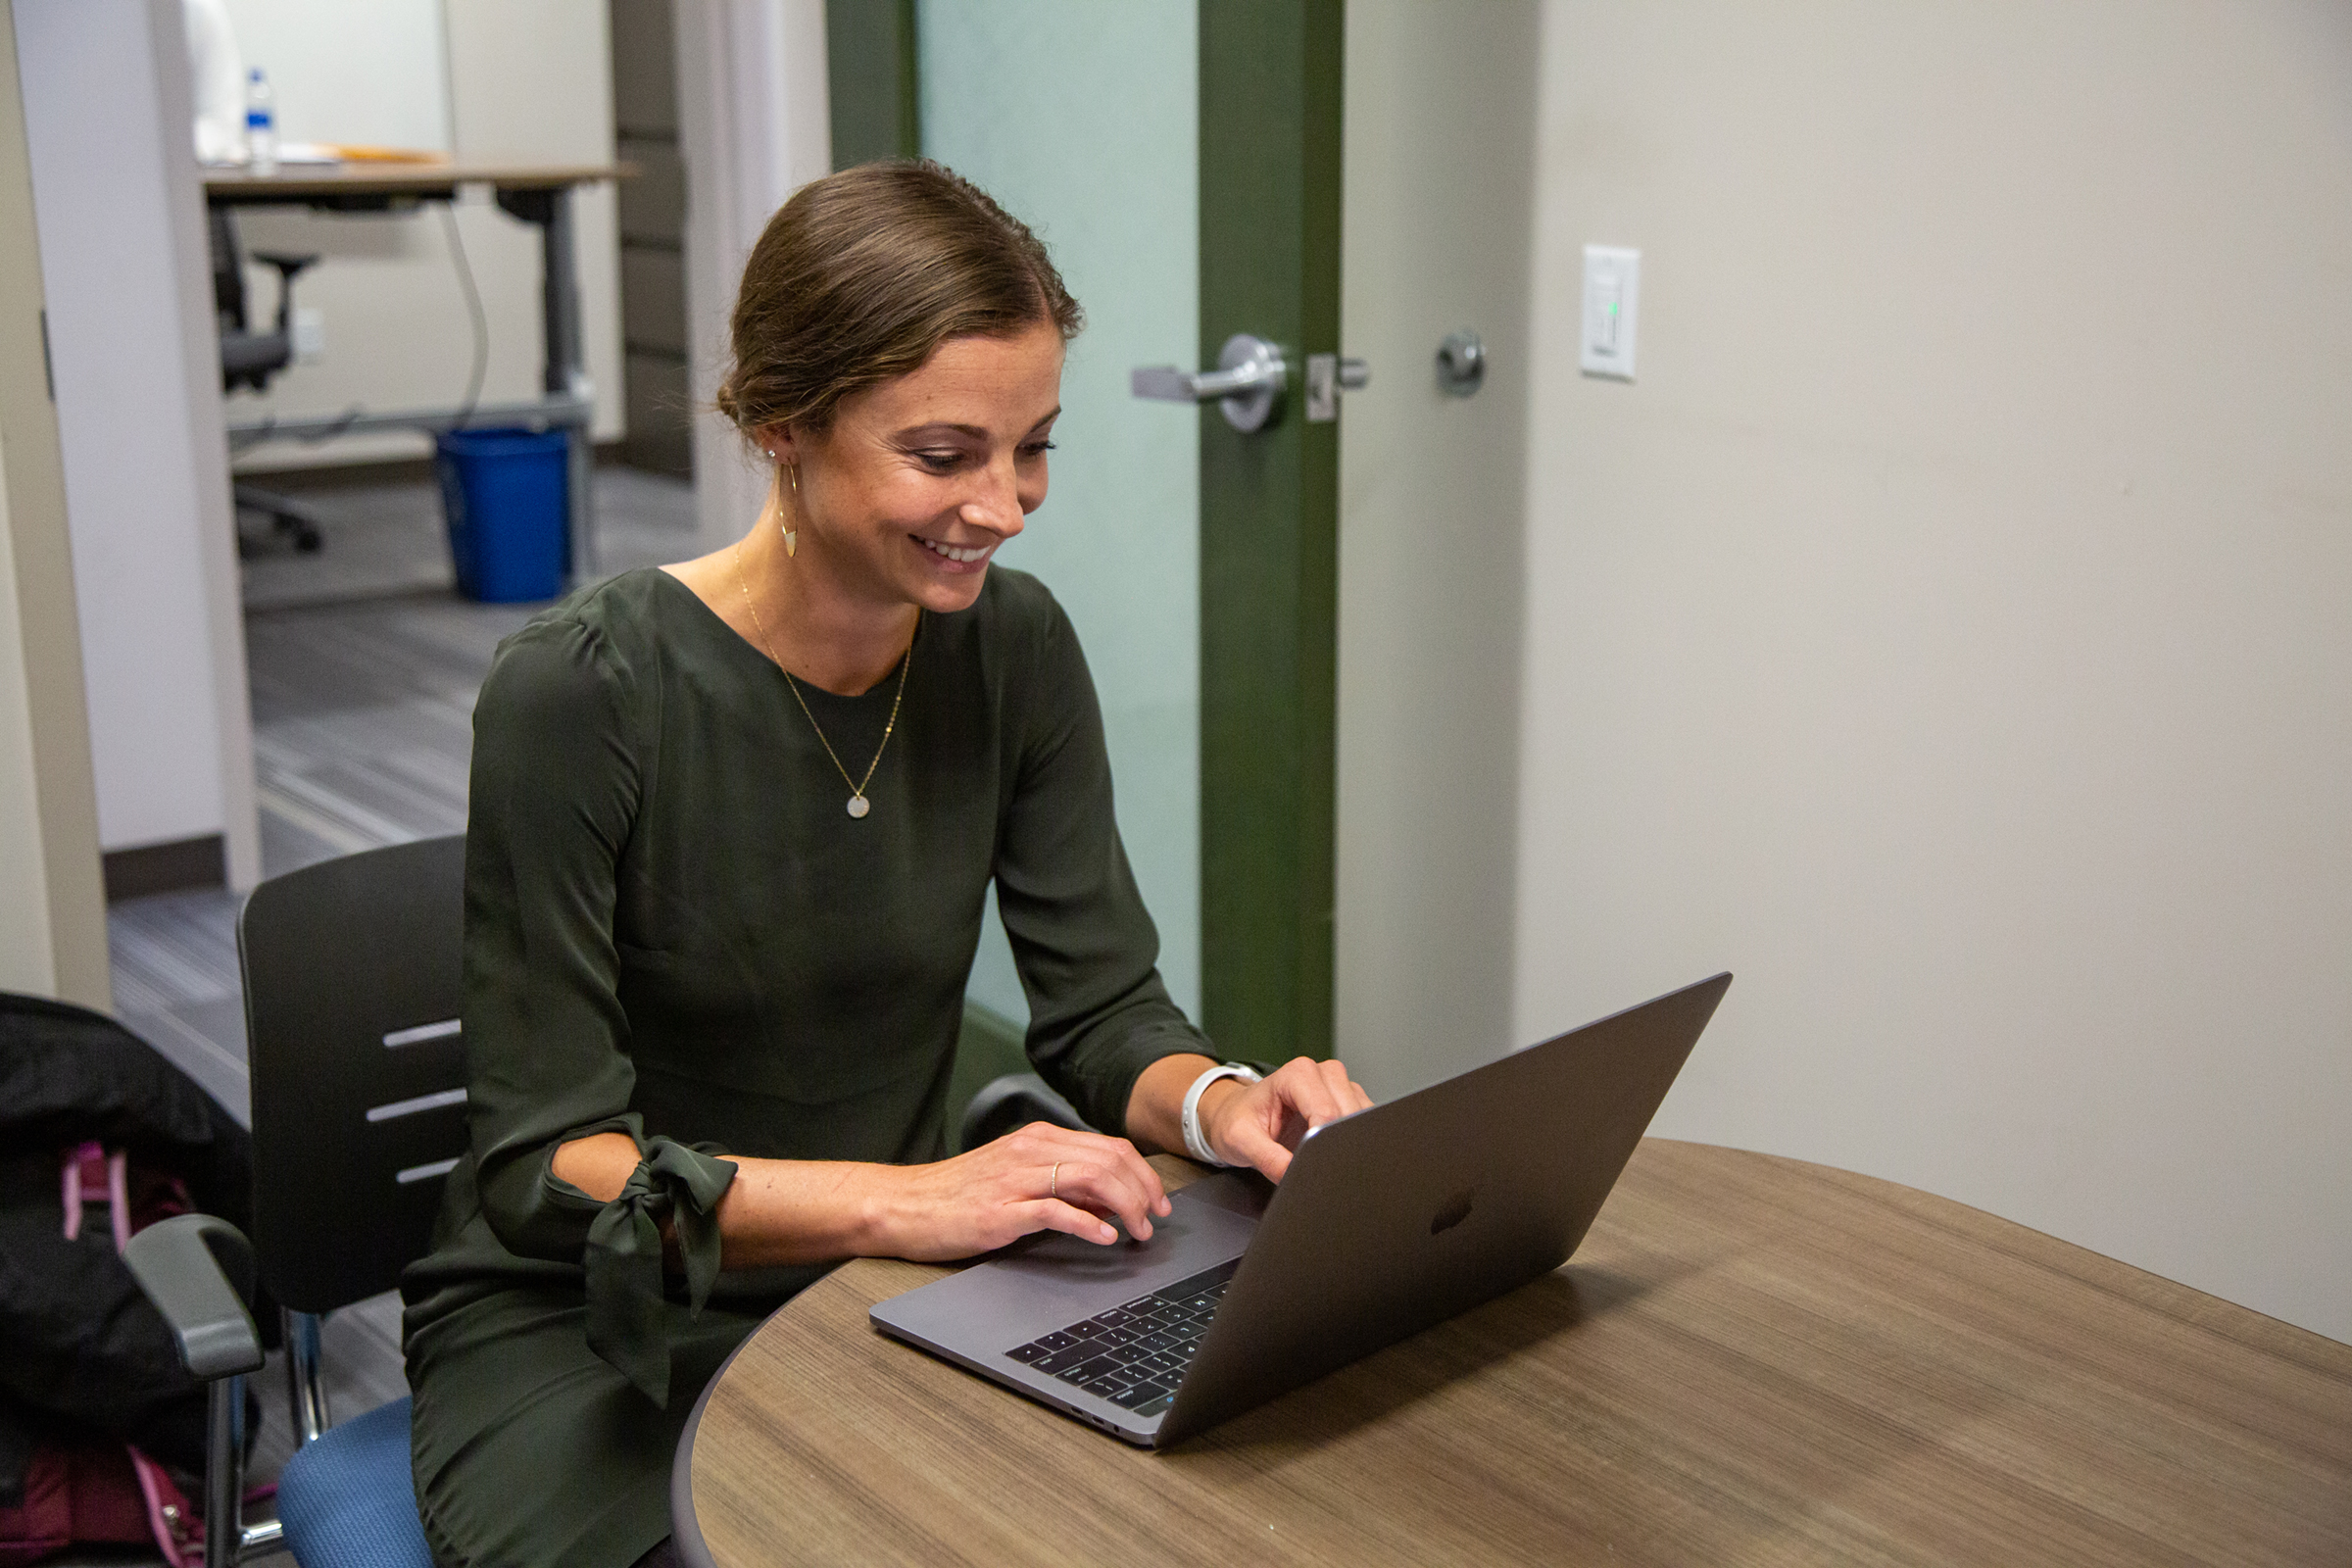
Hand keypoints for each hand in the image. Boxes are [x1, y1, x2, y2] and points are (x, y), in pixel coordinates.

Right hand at [869, 1121, 1171, 1261]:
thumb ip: (1062, 1183)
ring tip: (1138, 1231)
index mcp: (1038, 1139)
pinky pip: (1055, 1210)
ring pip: (1091, 1178)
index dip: (1143, 1174)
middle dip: (1144, 1191)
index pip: (1110, 1146)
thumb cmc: (957, 1195)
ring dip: (1125, 1206)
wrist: (903, 1205)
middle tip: (1156, 1220)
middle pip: (1109, 1159)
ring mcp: (1016, 1179)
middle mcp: (1031, 1151)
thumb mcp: (1016, 1178)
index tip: (1158, 1200)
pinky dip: (1088, 1223)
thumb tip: (1108, 1200)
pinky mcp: (1001, 1210)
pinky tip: (1105, 1237)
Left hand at [1199, 1057, 1373, 1181]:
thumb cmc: (1237, 1120)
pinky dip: (1354, 1141)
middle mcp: (1324, 1073)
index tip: (1310, 1164)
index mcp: (1298, 1074)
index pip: (1327, 1114)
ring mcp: (1340, 1085)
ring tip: (1321, 1154)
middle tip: (1315, 1164)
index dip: (1322, 1144)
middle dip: (1336, 1144)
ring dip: (1347, 1142)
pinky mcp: (1350, 1101)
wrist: (1235, 1115)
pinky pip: (1365, 1123)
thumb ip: (1268, 1159)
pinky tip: (1333, 1150)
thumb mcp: (1241, 1141)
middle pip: (1349, 1116)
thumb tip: (1295, 1175)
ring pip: (1362, 1119)